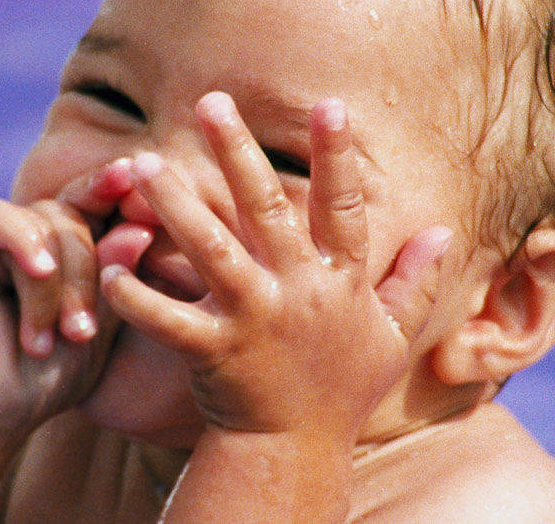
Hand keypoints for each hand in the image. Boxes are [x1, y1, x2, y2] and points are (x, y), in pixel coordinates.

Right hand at [0, 160, 152, 442]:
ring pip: (44, 221)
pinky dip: (23, 241)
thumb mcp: (96, 326)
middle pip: (75, 215)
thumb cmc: (46, 375)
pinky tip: (38, 270)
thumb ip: (115, 276)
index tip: (143, 189)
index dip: (118, 192)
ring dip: (56, 284)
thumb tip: (141, 230)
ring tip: (51, 338)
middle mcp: (26, 227)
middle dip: (87, 273)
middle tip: (81, 331)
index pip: (97, 203)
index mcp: (64, 241)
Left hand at [100, 92, 451, 444]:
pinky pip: (169, 321)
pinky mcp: (214, 352)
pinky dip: (138, 298)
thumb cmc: (341, 389)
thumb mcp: (392, 335)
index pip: (344, 207)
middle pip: (265, 209)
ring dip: (176, 205)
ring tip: (143, 163)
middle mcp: (297, 291)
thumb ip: (415, 281)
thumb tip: (445, 231)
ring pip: (212, 251)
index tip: (329, 103)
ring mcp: (254, 320)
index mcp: (339, 281)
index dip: (337, 155)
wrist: (295, 452)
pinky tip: (108, 270)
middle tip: (209, 102)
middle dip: (237, 152)